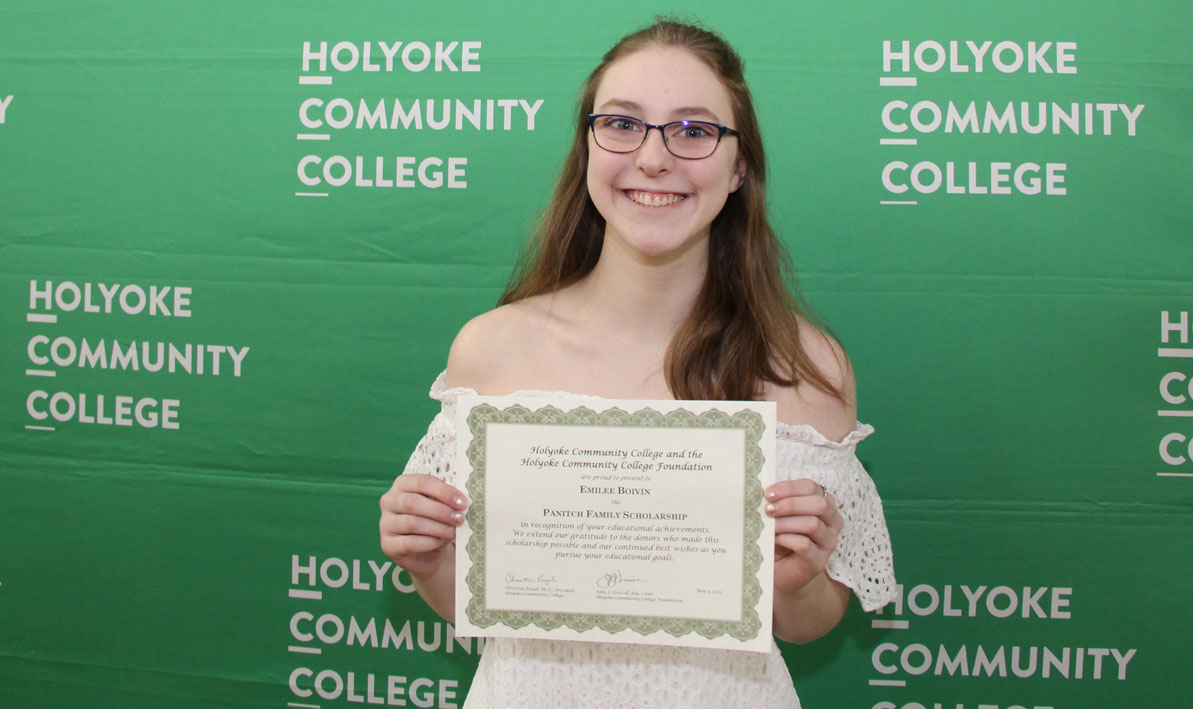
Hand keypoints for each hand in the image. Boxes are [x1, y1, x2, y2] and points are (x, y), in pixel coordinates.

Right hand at [379, 474, 466, 576]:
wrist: (427, 552)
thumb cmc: (434, 522)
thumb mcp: (440, 506)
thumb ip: (447, 500)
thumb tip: (462, 501)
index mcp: (402, 484)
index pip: (422, 482)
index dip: (444, 492)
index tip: (462, 503)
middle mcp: (389, 501)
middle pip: (413, 502)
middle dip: (441, 511)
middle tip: (459, 519)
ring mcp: (385, 523)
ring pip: (412, 523)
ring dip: (437, 528)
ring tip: (453, 532)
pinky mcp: (387, 545)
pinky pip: (409, 543)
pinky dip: (428, 542)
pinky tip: (439, 542)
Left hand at [765, 478, 842, 593]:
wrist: (780, 571)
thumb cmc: (780, 538)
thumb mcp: (779, 516)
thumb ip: (777, 502)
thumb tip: (764, 492)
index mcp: (824, 504)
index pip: (812, 487)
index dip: (789, 488)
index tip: (768, 493)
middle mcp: (832, 522)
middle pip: (820, 504)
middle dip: (791, 504)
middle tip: (769, 509)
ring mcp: (828, 542)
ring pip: (813, 524)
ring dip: (786, 523)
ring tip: (770, 526)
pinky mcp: (818, 561)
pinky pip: (805, 545)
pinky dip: (786, 539)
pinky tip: (775, 539)